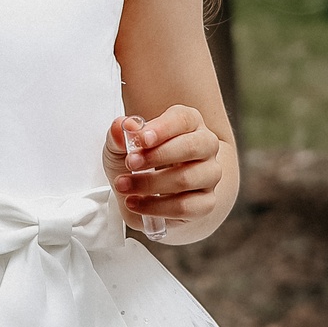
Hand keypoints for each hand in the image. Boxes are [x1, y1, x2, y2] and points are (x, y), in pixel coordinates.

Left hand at [103, 107, 224, 231]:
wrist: (143, 194)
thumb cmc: (138, 163)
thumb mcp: (119, 147)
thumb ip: (118, 135)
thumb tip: (122, 127)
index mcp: (189, 124)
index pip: (183, 119)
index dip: (162, 128)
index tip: (141, 139)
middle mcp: (205, 147)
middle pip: (192, 147)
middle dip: (157, 156)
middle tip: (130, 163)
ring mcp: (209, 175)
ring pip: (186, 179)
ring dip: (150, 184)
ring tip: (124, 186)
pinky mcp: (206, 203)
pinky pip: (185, 206)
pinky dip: (156, 207)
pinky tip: (136, 204)